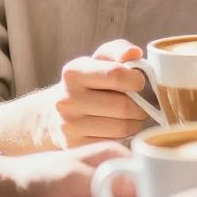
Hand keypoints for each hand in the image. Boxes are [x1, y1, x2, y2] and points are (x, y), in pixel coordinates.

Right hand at [25, 40, 152, 148]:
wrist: (53, 113)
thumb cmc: (87, 82)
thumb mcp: (98, 59)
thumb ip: (118, 50)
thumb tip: (134, 53)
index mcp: (74, 72)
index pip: (116, 75)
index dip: (137, 79)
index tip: (140, 82)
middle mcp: (67, 99)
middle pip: (124, 105)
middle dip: (142, 105)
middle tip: (143, 102)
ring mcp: (69, 125)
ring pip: (122, 127)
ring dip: (136, 122)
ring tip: (133, 114)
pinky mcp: (75, 146)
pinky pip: (114, 142)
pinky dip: (124, 136)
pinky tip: (118, 127)